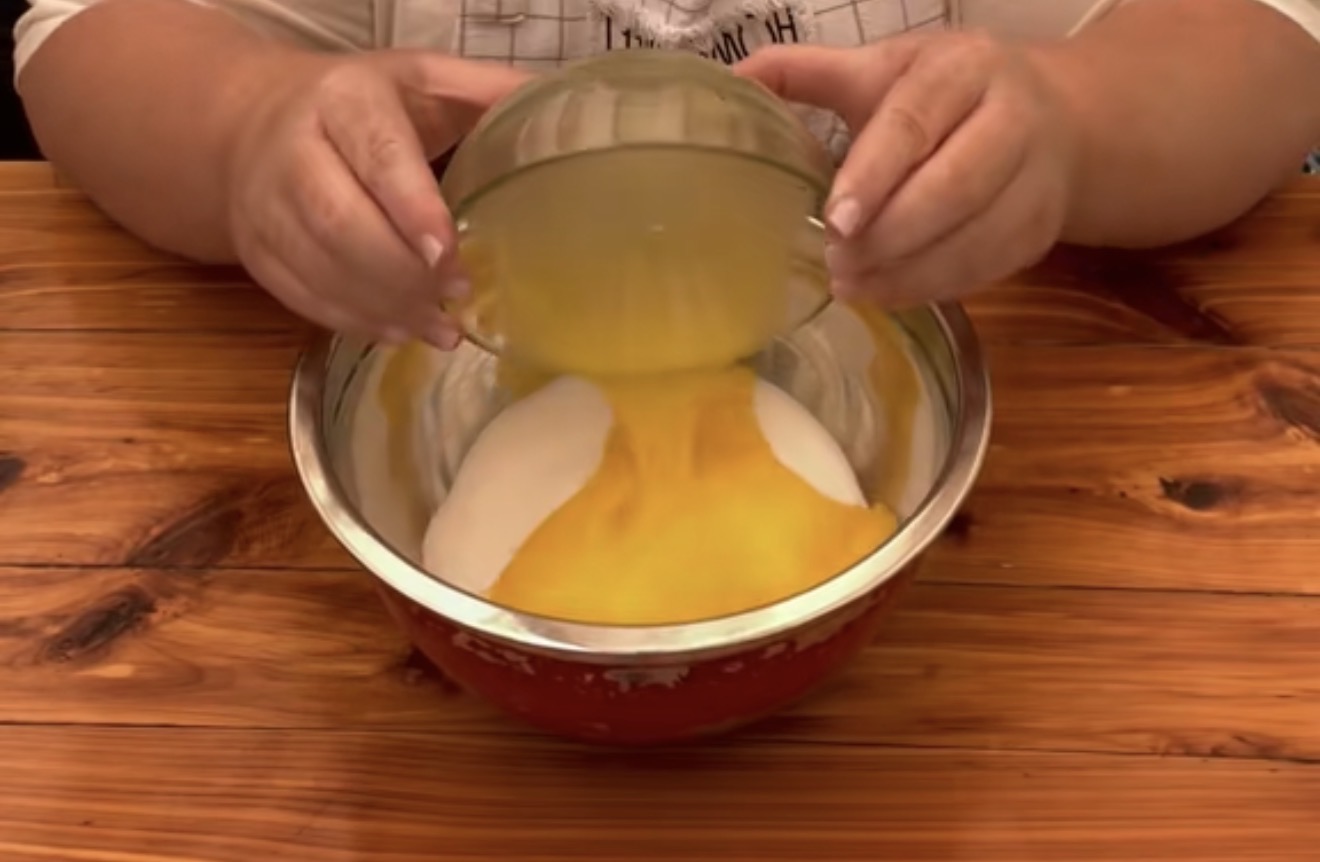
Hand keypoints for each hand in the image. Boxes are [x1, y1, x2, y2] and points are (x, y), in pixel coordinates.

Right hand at [224, 50, 528, 345]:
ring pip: (318, 265)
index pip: (376, 156)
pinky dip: (355, 322)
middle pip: (338, 221)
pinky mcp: (257, 250)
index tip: (449, 255)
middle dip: (402, 271)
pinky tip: (400, 332)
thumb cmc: (364, 104)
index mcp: (345, 100)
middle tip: (456, 298)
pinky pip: (302, 295)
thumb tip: (571, 119)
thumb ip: (489, 93)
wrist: (252, 121)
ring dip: (384, 306)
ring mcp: (267, 205)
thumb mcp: (424, 78)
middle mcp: (292, 149)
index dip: (412, 209)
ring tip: (439, 329)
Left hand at [737, 34, 1078, 305]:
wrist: (1054, 118)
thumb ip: (807, 73)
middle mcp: (1011, 116)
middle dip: (889, 235)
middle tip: (836, 261)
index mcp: (961, 68)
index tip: (835, 219)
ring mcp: (1034, 178)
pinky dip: (932, 288)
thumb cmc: (945, 94)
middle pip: (953, 187)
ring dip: (907, 272)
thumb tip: (729, 80)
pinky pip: (985, 269)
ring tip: (851, 284)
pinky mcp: (1039, 229)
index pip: (915, 123)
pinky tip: (888, 291)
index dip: (874, 175)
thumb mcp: (882, 69)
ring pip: (973, 238)